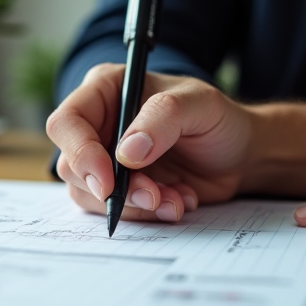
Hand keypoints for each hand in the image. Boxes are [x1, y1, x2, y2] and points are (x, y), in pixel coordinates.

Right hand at [47, 63, 305, 222]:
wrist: (238, 156)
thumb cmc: (217, 120)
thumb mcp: (200, 105)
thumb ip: (164, 118)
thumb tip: (126, 153)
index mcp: (105, 91)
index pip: (67, 123)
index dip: (80, 153)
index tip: (109, 181)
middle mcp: (97, 126)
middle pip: (72, 165)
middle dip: (113, 189)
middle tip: (154, 196)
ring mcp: (104, 160)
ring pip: (88, 194)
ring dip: (133, 205)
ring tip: (175, 199)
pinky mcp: (117, 189)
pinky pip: (112, 211)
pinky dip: (145, 214)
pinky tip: (176, 201)